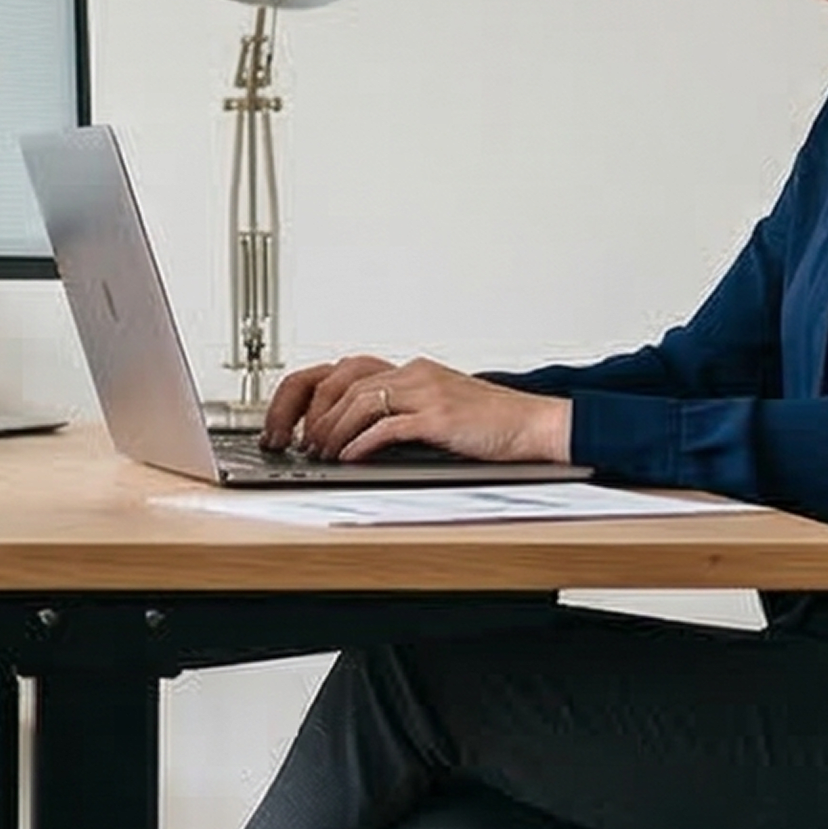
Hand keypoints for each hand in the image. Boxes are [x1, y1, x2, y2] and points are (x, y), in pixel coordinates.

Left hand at [263, 356, 574, 464]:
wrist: (534, 424)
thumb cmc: (490, 422)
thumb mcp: (437, 408)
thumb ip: (399, 412)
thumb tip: (354, 436)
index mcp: (410, 369)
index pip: (343, 370)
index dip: (310, 395)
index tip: (293, 421)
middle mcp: (413, 373)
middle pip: (341, 381)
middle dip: (311, 413)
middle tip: (297, 441)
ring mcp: (426, 392)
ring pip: (359, 401)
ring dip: (332, 430)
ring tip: (320, 453)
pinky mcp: (439, 416)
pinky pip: (387, 426)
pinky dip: (361, 443)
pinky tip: (348, 459)